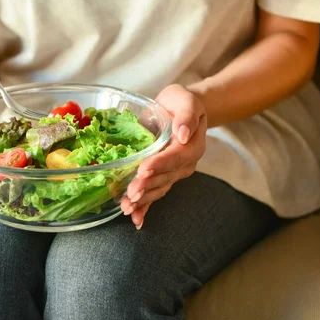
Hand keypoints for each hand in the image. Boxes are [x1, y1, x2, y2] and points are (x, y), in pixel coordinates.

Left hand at [121, 84, 206, 228]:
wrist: (179, 110)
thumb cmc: (181, 102)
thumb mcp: (187, 100)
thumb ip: (186, 115)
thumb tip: (183, 133)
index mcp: (192, 146)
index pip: (175, 157)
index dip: (159, 164)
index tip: (144, 170)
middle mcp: (184, 163)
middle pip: (165, 177)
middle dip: (147, 186)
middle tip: (131, 193)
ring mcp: (174, 173)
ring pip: (158, 188)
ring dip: (143, 200)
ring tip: (127, 207)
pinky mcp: (162, 176)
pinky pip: (155, 194)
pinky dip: (145, 208)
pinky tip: (135, 219)